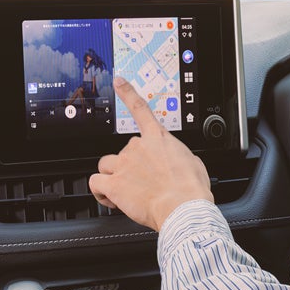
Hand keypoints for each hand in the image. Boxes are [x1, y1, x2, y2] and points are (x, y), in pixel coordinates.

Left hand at [89, 77, 213, 231]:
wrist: (183, 208)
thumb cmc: (191, 190)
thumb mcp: (193, 164)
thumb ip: (178, 157)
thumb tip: (177, 163)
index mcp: (159, 139)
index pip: (140, 109)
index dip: (127, 93)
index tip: (119, 82)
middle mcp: (138, 147)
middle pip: (123, 149)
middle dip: (129, 165)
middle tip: (142, 182)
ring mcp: (124, 165)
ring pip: (106, 164)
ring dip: (112, 175)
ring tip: (123, 191)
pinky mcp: (114, 184)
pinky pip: (95, 182)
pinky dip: (99, 191)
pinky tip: (109, 199)